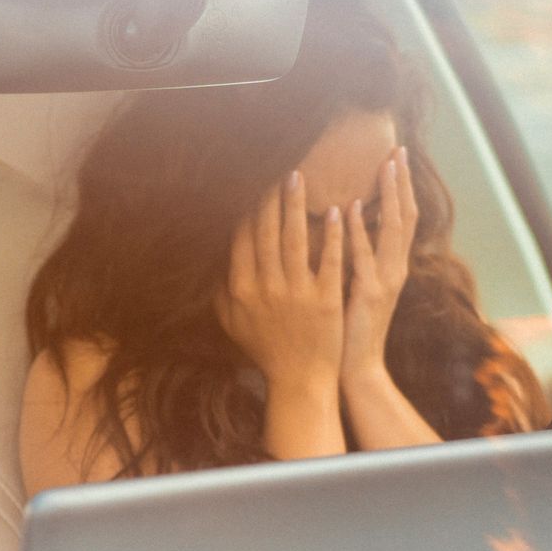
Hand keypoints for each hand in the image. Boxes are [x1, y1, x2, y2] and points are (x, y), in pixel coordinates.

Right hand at [215, 170, 344, 394]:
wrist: (300, 379)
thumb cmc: (266, 351)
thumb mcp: (233, 324)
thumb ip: (221, 293)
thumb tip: (214, 264)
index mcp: (241, 290)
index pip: (241, 241)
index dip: (245, 212)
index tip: (248, 189)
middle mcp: (265, 287)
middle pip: (265, 233)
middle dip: (268, 199)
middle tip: (274, 171)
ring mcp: (296, 292)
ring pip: (294, 239)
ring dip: (295, 205)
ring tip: (297, 178)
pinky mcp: (325, 299)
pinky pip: (327, 259)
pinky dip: (332, 234)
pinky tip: (336, 211)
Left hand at [342, 147, 419, 383]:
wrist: (353, 366)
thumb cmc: (346, 327)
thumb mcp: (353, 285)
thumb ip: (352, 258)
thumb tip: (340, 226)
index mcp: (391, 266)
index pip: (401, 219)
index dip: (400, 189)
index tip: (394, 158)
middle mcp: (395, 269)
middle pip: (406, 216)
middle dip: (402, 183)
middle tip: (398, 150)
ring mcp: (385, 280)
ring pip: (394, 230)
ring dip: (390, 196)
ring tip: (386, 166)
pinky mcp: (369, 293)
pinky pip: (365, 256)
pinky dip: (360, 230)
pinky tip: (353, 208)